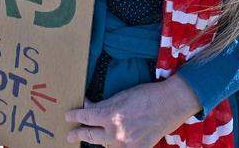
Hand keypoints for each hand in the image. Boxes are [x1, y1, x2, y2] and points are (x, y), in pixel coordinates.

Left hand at [65, 76, 200, 146]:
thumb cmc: (146, 95)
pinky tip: (115, 144)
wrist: (169, 104)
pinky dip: (116, 146)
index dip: (75, 117)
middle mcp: (115, 132)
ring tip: (92, 137)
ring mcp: (125, 143)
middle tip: (70, 136)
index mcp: (110, 115)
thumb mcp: (122, 95)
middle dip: (78, 134)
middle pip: (90, 136)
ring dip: (98, 140)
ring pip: (104, 144)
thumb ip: (105, 104)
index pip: (85, 117)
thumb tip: (90, 106)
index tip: (68, 116)